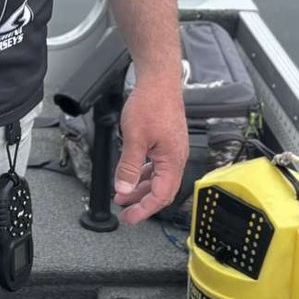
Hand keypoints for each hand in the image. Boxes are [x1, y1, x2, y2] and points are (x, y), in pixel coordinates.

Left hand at [112, 75, 188, 224]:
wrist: (158, 81)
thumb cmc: (151, 104)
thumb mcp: (135, 138)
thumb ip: (129, 166)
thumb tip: (124, 189)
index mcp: (172, 161)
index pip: (161, 195)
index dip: (145, 210)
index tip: (130, 218)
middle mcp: (176, 158)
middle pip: (162, 190)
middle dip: (143, 203)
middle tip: (126, 213)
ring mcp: (172, 150)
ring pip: (158, 179)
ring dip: (140, 189)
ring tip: (123, 195)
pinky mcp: (166, 143)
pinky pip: (156, 166)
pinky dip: (143, 174)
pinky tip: (132, 175)